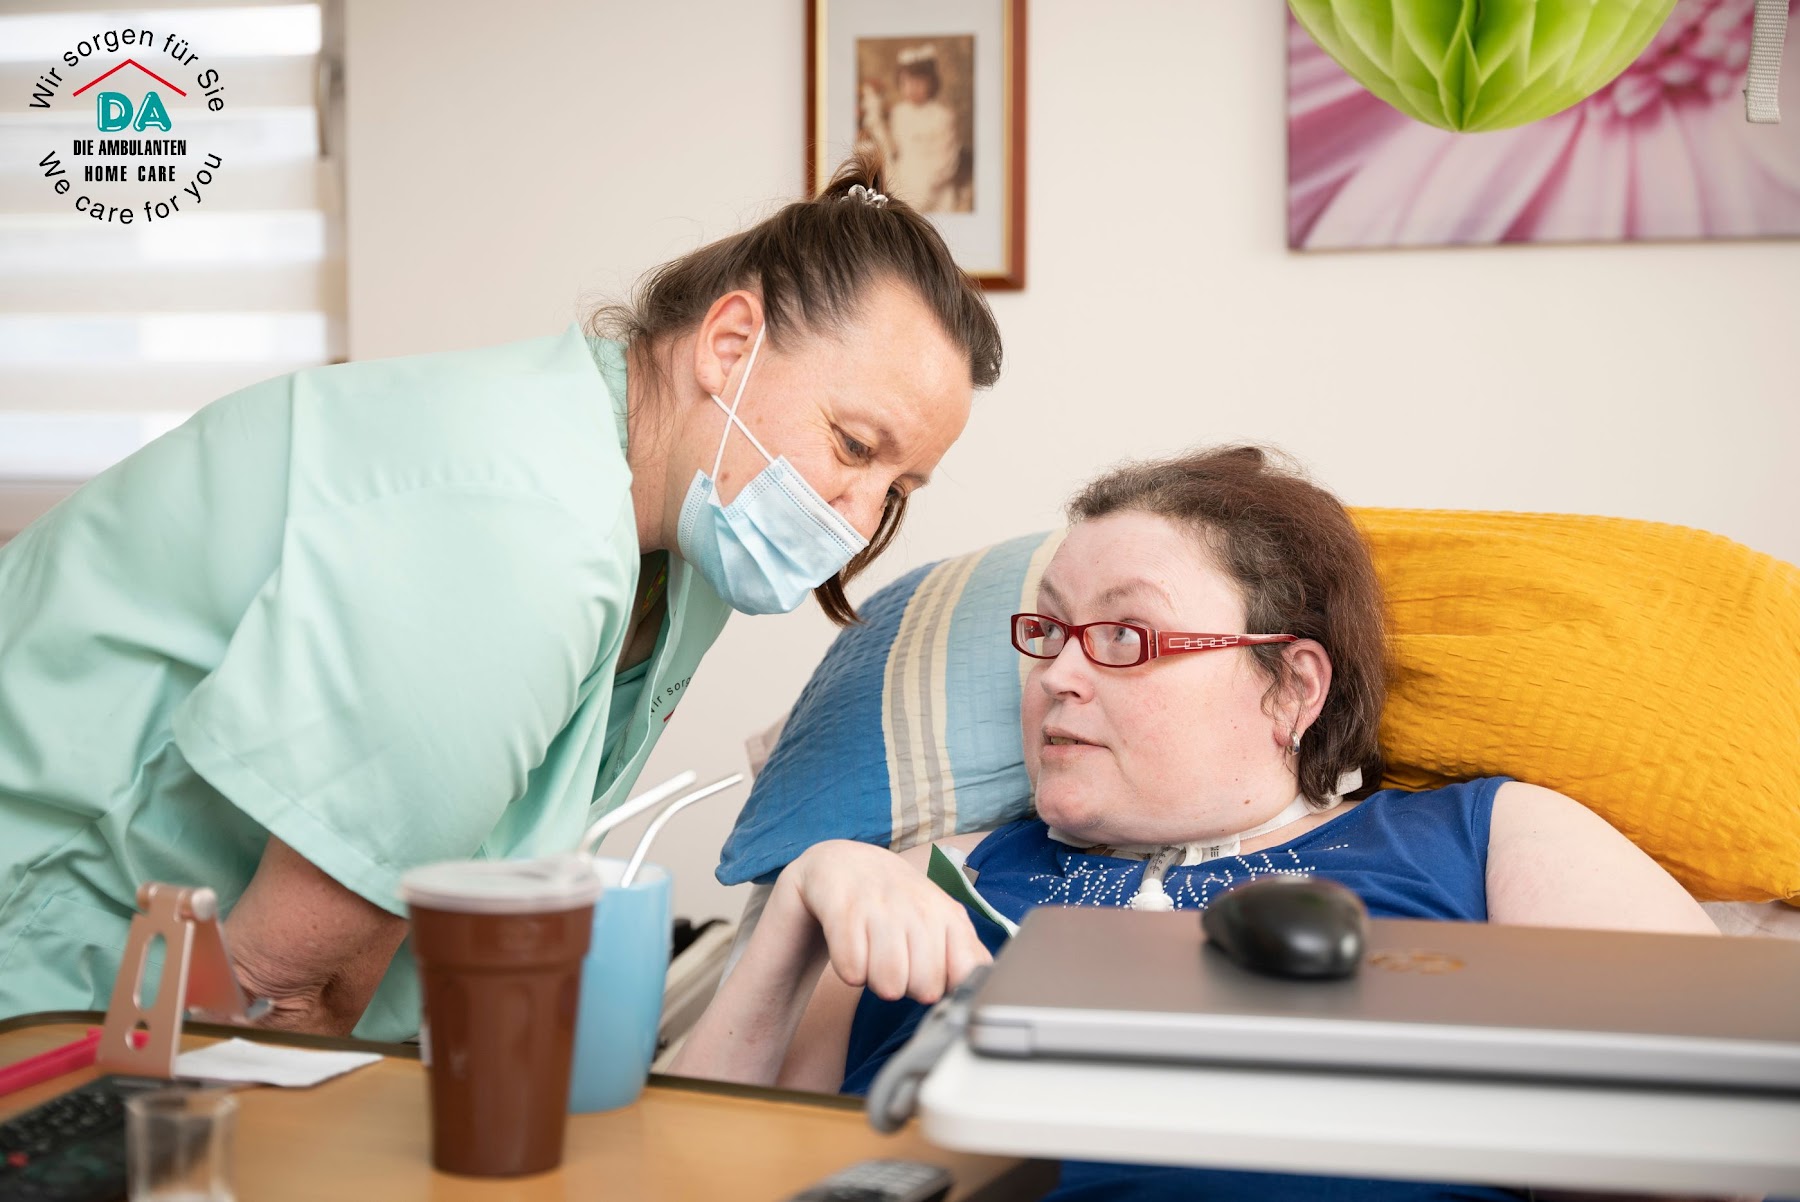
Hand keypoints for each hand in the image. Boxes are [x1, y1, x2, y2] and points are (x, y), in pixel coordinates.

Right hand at [783, 840, 990, 1005]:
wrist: (845, 863)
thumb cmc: (898, 900)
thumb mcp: (940, 918)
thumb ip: (966, 952)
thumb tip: (983, 982)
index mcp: (948, 914)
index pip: (966, 974)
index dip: (949, 987)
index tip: (934, 976)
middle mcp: (919, 909)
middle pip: (925, 989)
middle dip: (908, 986)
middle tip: (898, 959)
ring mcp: (882, 909)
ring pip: (889, 985)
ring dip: (877, 980)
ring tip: (875, 956)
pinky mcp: (844, 912)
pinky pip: (852, 973)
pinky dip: (850, 970)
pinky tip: (854, 947)